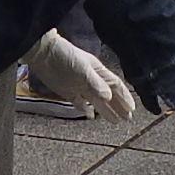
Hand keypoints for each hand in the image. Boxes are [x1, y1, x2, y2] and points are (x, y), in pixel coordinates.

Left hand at [23, 30, 139, 119]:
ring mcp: (80, 87)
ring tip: (116, 121)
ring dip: (106, 110)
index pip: (115, 86)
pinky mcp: (68, 92)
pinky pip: (80, 103)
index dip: (124, 97)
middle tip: (128, 118)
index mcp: (98, 72)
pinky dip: (86, 109)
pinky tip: (91, 116)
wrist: (43, 54)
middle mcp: (92, 80)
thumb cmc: (65, 57)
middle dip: (119, 106)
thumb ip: (96, 83)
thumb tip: (109, 97)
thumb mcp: (83, 69)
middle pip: (108, 96)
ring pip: (97, 101)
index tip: (131, 109)